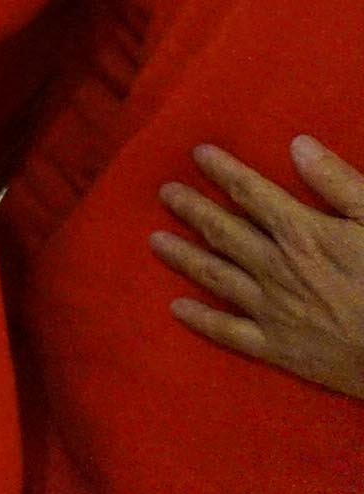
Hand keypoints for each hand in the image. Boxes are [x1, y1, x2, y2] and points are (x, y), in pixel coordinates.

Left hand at [152, 136, 363, 400]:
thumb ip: (339, 183)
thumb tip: (298, 144)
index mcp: (302, 234)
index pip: (250, 193)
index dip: (222, 171)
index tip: (197, 154)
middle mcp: (276, 268)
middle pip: (223, 231)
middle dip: (192, 209)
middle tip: (165, 192)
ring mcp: (273, 310)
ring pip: (216, 277)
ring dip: (184, 256)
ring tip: (155, 241)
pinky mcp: (279, 349)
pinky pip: (230, 333)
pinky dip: (201, 320)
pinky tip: (177, 309)